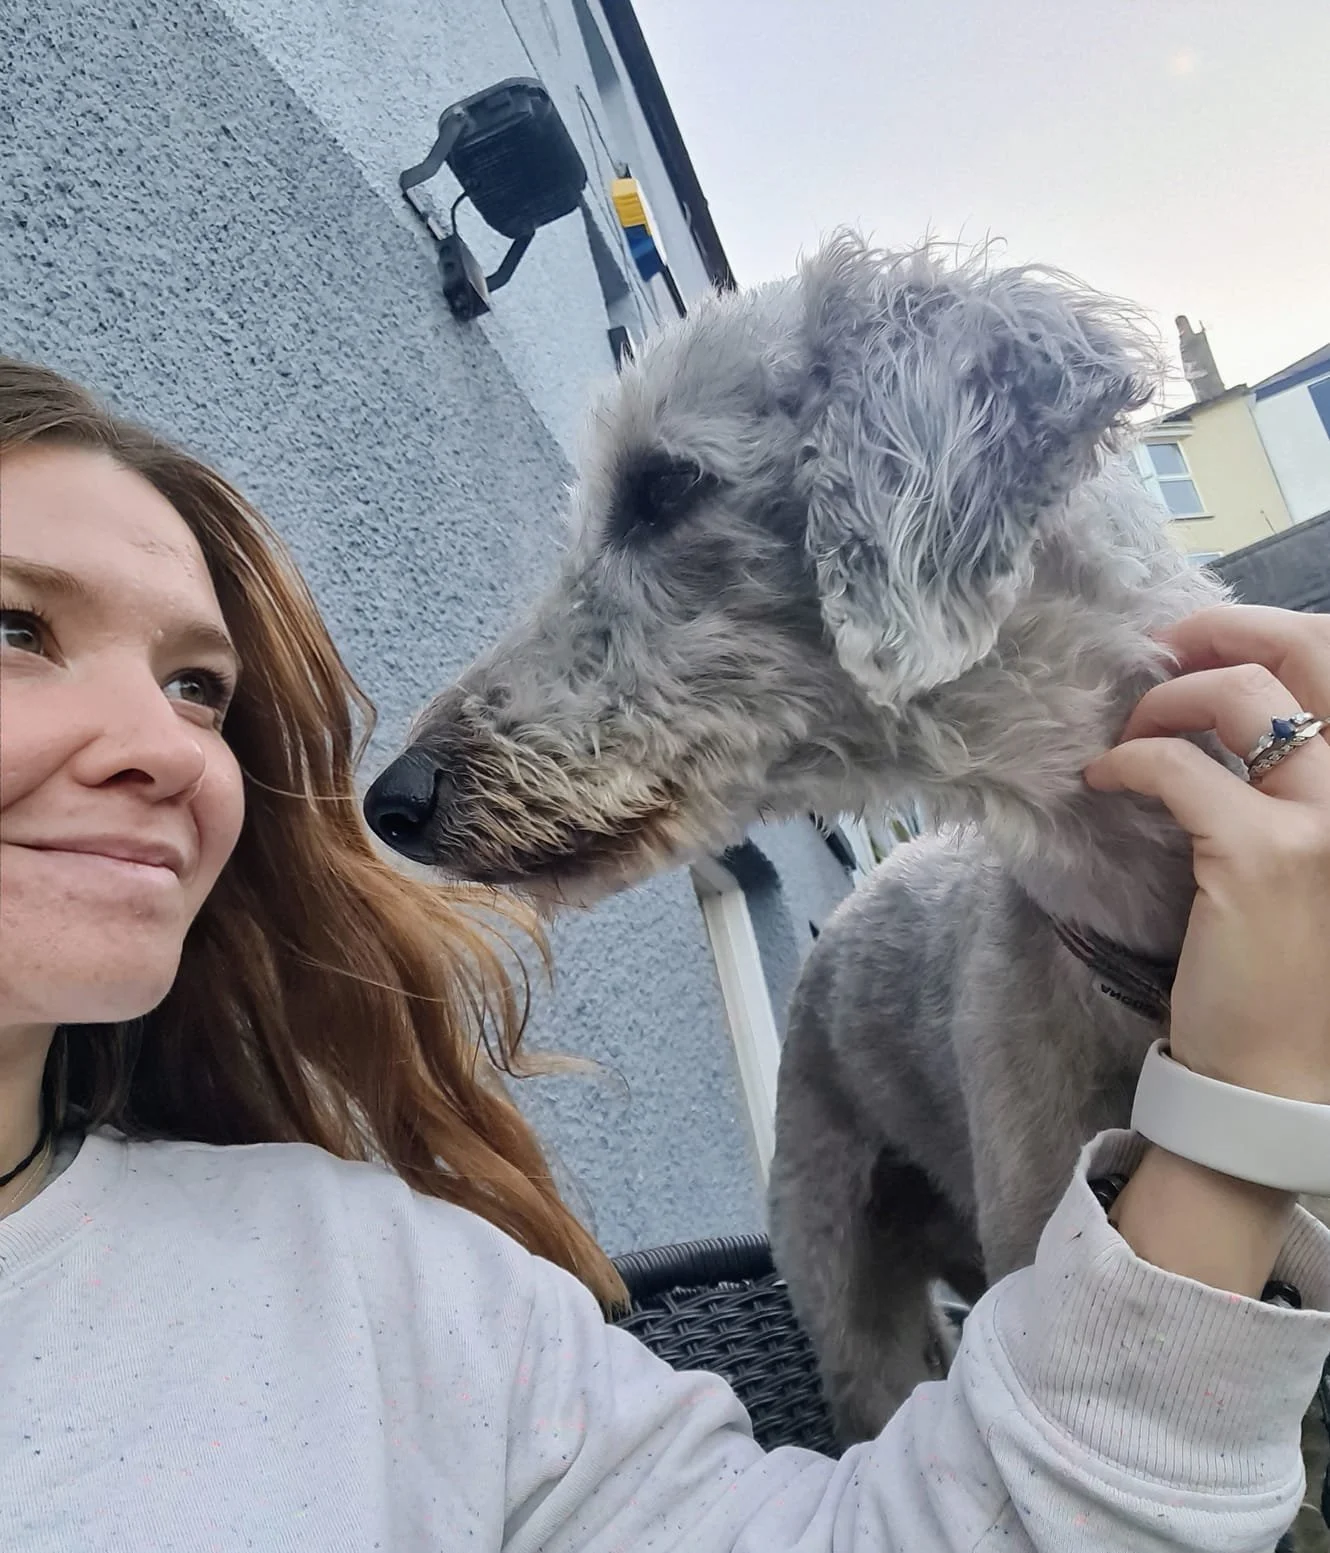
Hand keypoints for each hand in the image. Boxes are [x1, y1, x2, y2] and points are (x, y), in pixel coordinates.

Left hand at [1084, 604, 1329, 1105]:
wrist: (1278, 1076)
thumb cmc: (1287, 970)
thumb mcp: (1310, 857)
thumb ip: (1289, 784)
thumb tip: (1225, 704)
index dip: (1269, 633)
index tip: (1201, 643)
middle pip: (1312, 651)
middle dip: (1222, 630)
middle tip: (1160, 652)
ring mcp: (1327, 821)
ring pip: (1242, 696)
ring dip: (1168, 698)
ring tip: (1129, 732)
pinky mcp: (1262, 855)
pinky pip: (1177, 767)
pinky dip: (1129, 761)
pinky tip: (1103, 781)